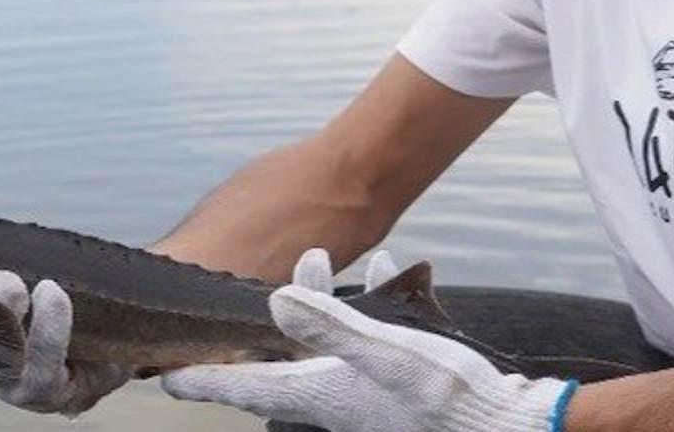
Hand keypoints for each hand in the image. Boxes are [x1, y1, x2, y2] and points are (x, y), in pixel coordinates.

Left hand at [163, 248, 576, 431]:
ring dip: (323, 300)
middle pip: (281, 358)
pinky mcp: (399, 381)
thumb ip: (327, 325)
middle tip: (243, 293)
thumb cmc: (444, 395)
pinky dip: (372, 304)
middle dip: (266, 321)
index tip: (164, 374)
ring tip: (321, 259)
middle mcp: (336, 396)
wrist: (508, 423)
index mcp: (320, 393)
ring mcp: (368, 391)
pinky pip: (371, 337)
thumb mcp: (382, 351)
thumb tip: (273, 300)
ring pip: (327, 341)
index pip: (246, 385)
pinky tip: (390, 272)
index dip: (205, 378)